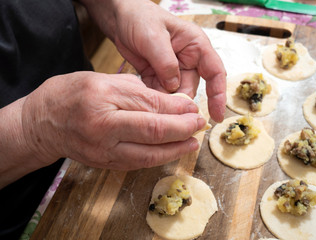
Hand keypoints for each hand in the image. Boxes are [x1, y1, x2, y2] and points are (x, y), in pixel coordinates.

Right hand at [21, 72, 205, 169]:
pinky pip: (138, 163)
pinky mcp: (104, 163)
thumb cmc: (71, 94)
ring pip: (149, 154)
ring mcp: (102, 150)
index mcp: (102, 97)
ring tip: (193, 141)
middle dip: (183, 128)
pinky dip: (159, 158)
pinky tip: (173, 152)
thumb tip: (172, 102)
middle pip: (153, 131)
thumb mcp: (104, 80)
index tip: (193, 106)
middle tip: (199, 124)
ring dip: (176, 148)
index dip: (177, 107)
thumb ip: (138, 91)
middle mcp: (102, 126)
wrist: (43, 123)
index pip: (150, 104)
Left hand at [81, 0, 225, 121]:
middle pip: (191, 87)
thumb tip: (174, 87)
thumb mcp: (153, 37)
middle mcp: (188, 59)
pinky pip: (160, 93)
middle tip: (166, 108)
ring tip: (151, 100)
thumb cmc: (140, 18)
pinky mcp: (158, 76)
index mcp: (195, 46)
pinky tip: (144, 96)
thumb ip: (166, 63)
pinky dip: (154, 97)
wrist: (120, 18)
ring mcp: (173, 69)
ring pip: (175, 93)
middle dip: (180, 100)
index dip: (218, 95)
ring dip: (165, 100)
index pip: (215, 72)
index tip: (217, 115)